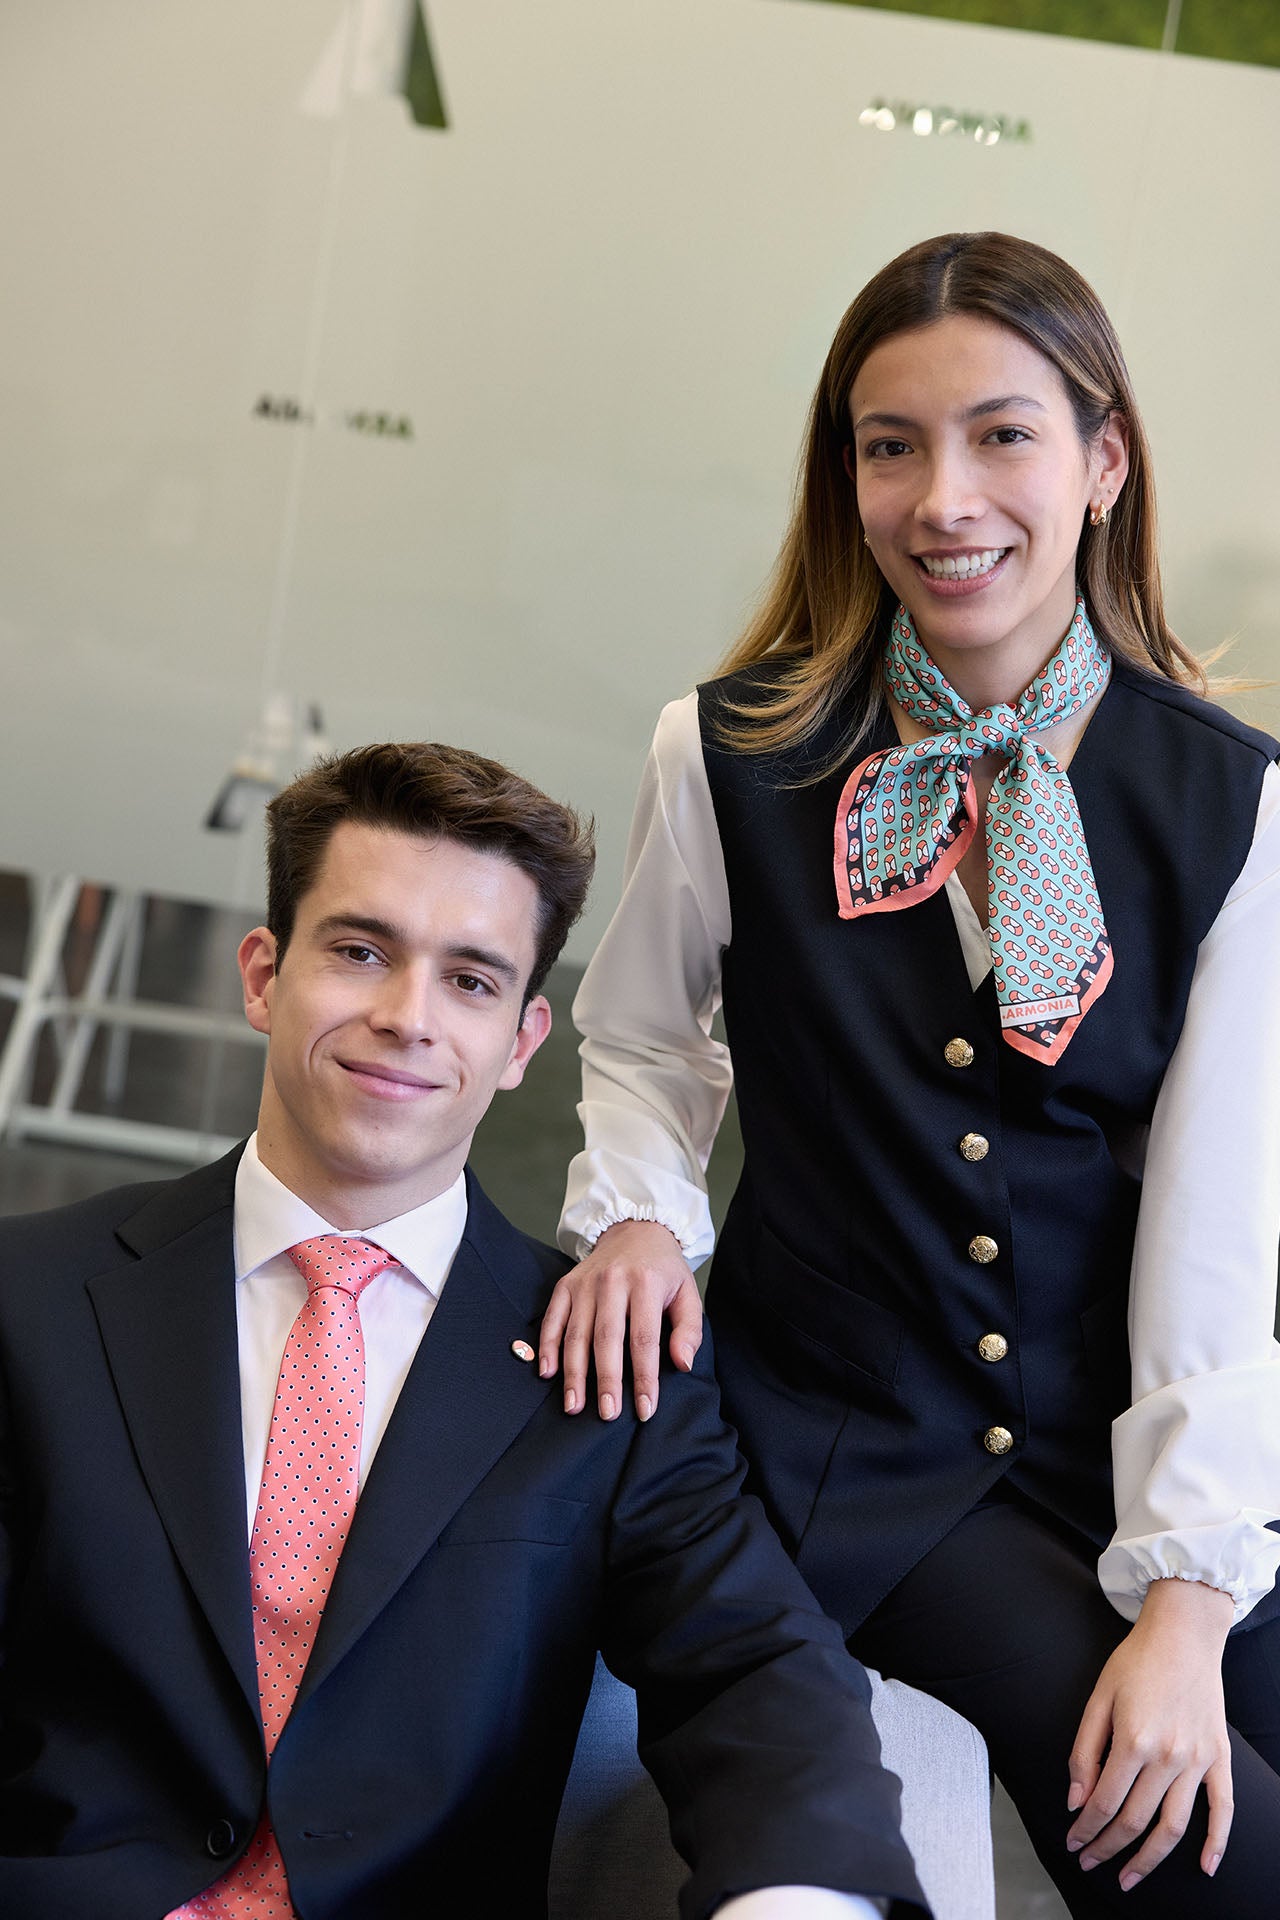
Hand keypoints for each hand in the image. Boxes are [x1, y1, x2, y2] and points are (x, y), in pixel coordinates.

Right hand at [538, 1220, 702, 1420]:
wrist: (635, 1229)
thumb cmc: (664, 1270)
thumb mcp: (688, 1293)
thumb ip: (688, 1329)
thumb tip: (682, 1364)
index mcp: (646, 1283)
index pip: (644, 1339)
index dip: (644, 1377)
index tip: (644, 1408)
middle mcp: (612, 1281)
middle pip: (606, 1338)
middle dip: (605, 1380)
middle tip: (607, 1414)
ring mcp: (585, 1283)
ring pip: (576, 1333)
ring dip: (573, 1373)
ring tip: (574, 1405)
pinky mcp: (566, 1285)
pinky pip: (552, 1319)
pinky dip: (547, 1346)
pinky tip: (548, 1373)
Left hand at [1066, 1577, 1234, 1891]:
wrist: (1184, 1634)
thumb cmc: (1135, 1661)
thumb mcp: (1098, 1697)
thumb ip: (1084, 1751)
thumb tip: (1076, 1799)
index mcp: (1134, 1740)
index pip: (1105, 1803)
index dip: (1086, 1829)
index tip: (1072, 1844)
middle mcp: (1169, 1756)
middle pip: (1135, 1821)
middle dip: (1107, 1848)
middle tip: (1090, 1864)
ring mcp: (1198, 1760)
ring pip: (1174, 1827)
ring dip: (1149, 1859)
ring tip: (1128, 1878)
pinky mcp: (1219, 1757)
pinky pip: (1223, 1809)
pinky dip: (1217, 1842)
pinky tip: (1205, 1868)